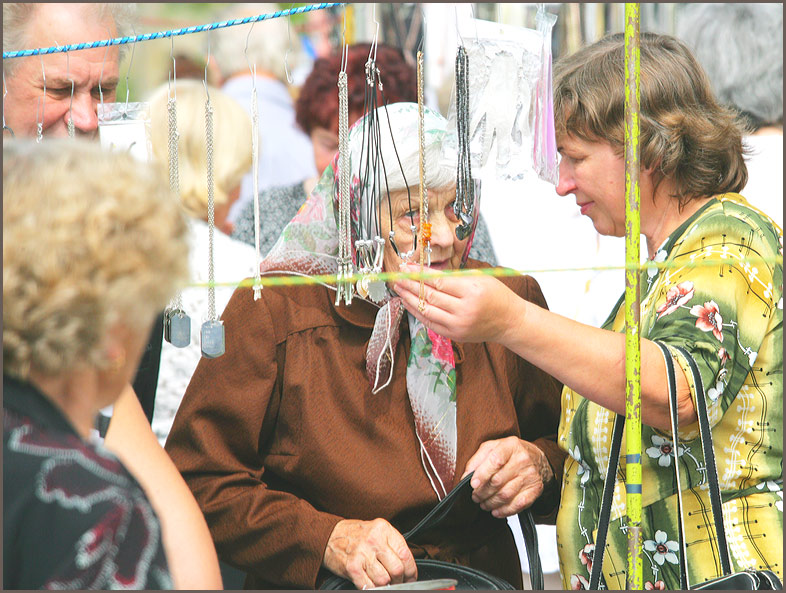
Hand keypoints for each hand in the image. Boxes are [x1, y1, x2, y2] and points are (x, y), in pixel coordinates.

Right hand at [323, 518, 416, 588]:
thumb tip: (407, 566)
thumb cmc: (354, 535)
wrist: (328, 535)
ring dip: (386, 585)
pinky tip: (371, 583)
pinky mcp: (352, 568)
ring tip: (383, 581)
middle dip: (399, 580)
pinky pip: (369, 586)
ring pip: (384, 580)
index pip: (406, 554)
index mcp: (383, 529)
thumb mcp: (376, 531)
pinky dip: (373, 588)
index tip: (411, 576)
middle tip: (397, 581)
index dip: (411, 571)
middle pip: (397, 569)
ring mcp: (362, 554)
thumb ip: (391, 544)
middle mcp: (374, 540)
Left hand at [393, 263, 522, 343]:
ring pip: (426, 310)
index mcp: (472, 291)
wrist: (509, 321)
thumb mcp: (479, 278)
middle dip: (409, 285)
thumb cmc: (496, 296)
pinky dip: (417, 312)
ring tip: (398, 288)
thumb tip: (425, 272)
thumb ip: (452, 276)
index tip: (406, 267)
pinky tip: (408, 302)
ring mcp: (458, 325)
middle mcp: (464, 310)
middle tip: (397, 276)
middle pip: (429, 296)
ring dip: (409, 298)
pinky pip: (430, 322)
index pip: (438, 281)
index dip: (418, 274)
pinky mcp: (454, 335)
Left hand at [462, 436, 553, 517]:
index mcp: (510, 446)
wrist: (536, 458)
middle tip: (475, 496)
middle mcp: (522, 460)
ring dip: (490, 503)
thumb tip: (466, 476)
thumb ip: (477, 460)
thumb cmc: (511, 453)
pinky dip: (504, 511)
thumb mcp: (492, 448)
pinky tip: (496, 510)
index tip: (473, 484)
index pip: (495, 460)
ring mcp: (530, 475)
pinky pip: (518, 505)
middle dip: (482, 492)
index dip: (482, 474)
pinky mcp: (535, 489)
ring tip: (483, 503)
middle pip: (498, 481)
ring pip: (506, 495)